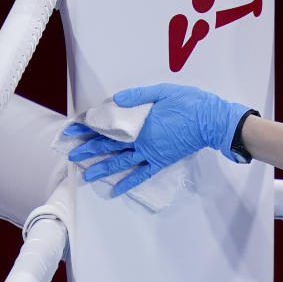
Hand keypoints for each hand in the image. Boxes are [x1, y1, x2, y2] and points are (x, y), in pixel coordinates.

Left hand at [66, 84, 254, 194]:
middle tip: (71, 154)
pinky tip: (115, 189)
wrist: (211, 121)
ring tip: (84, 175)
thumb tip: (114, 100)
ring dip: (101, 169)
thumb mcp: (163, 92)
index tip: (73, 131)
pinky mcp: (161, 161)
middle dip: (88, 149)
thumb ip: (138, 96)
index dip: (88, 128)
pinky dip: (128, 182)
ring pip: (121, 162)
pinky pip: (142, 174)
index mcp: (139, 123)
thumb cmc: (189, 103)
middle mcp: (140, 141)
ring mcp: (151, 153)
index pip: (107, 126)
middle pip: (109, 146)